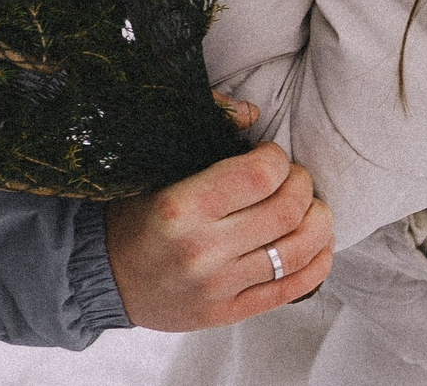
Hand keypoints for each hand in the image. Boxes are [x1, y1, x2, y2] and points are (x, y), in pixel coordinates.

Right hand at [105, 138, 333, 329]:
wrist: (105, 277)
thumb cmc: (136, 214)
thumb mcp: (158, 167)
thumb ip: (206, 133)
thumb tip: (254, 112)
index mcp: (183, 206)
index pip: (261, 174)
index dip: (278, 158)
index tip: (270, 155)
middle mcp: (203, 249)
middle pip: (287, 210)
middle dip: (303, 185)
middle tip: (295, 178)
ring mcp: (218, 287)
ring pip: (298, 250)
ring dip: (319, 222)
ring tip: (313, 208)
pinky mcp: (227, 314)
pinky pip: (291, 290)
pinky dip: (317, 264)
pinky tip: (321, 245)